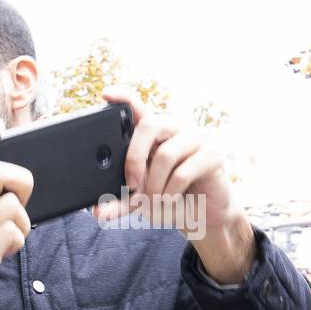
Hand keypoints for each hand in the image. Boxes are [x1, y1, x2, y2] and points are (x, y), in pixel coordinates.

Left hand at [95, 86, 252, 283]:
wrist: (201, 215)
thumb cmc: (168, 198)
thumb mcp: (137, 201)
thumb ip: (117, 202)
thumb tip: (97, 211)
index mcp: (154, 134)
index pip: (138, 108)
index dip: (124, 98)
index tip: (106, 94)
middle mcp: (175, 129)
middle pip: (150, 124)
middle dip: (134, 159)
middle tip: (131, 185)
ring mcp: (196, 138)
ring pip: (166, 154)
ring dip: (154, 184)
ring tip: (154, 200)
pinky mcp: (213, 155)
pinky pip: (183, 172)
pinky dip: (170, 191)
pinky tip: (169, 199)